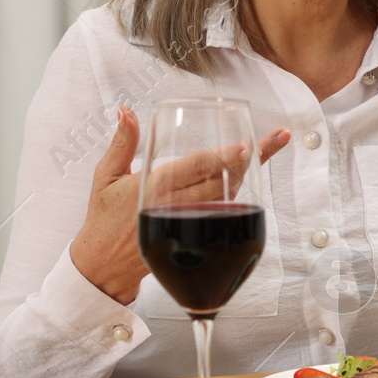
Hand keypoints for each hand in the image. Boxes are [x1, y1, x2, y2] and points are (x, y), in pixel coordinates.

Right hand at [69, 106, 289, 304]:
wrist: (104, 266)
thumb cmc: (103, 219)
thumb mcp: (106, 176)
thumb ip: (122, 143)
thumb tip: (126, 111)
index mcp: (155, 187)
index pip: (197, 168)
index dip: (224, 157)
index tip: (247, 144)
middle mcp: (176, 205)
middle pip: (221, 181)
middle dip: (249, 161)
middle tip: (273, 140)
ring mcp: (187, 222)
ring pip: (226, 198)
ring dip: (249, 176)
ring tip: (267, 151)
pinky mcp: (194, 236)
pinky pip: (220, 214)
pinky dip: (237, 198)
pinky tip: (252, 180)